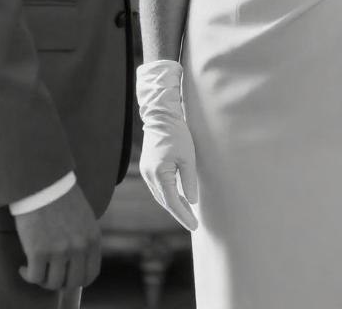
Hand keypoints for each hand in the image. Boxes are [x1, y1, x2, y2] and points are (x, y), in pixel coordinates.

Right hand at [14, 184, 100, 290]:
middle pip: (71, 283)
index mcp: (93, 238)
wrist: (42, 184)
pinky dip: (27, 275)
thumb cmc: (61, 199)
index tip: (66, 277)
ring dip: (42, 279)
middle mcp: (79, 247)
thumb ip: (84, 240)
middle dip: (59, 282)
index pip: (90, 274)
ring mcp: (59, 250)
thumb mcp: (84, 219)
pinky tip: (24, 267)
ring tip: (36, 268)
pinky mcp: (38, 251)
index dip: (77, 281)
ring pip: (52, 283)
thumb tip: (78, 264)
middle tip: (48, 274)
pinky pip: (34, 277)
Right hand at [137, 61, 198, 230]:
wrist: (161, 116)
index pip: (172, 202)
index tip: (195, 226)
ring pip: (161, 195)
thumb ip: (189, 181)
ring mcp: (147, 171)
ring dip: (173, 203)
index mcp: (159, 175)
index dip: (183, 215)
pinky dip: (168, 193)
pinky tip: (178, 196)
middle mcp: (149, 176)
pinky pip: (158, 186)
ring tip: (188, 212)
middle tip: (193, 222)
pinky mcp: (148, 166)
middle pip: (165, 201)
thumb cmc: (177, 134)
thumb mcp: (188, 157)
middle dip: (179, 212)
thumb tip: (191, 201)